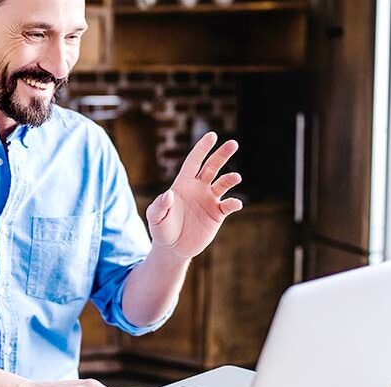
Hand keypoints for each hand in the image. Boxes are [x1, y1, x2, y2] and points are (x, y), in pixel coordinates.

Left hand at [146, 132, 242, 259]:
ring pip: (223, 183)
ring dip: (230, 179)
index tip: (212, 135)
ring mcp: (209, 200)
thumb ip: (160, 205)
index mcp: (183, 184)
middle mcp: (198, 188)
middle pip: (212, 166)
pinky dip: (233, 203)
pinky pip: (228, 205)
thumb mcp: (155, 218)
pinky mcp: (217, 214)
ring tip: (235, 177)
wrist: (172, 248)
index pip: (194, 162)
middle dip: (222, 154)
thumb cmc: (161, 229)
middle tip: (233, 143)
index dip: (202, 148)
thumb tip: (169, 194)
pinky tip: (235, 203)